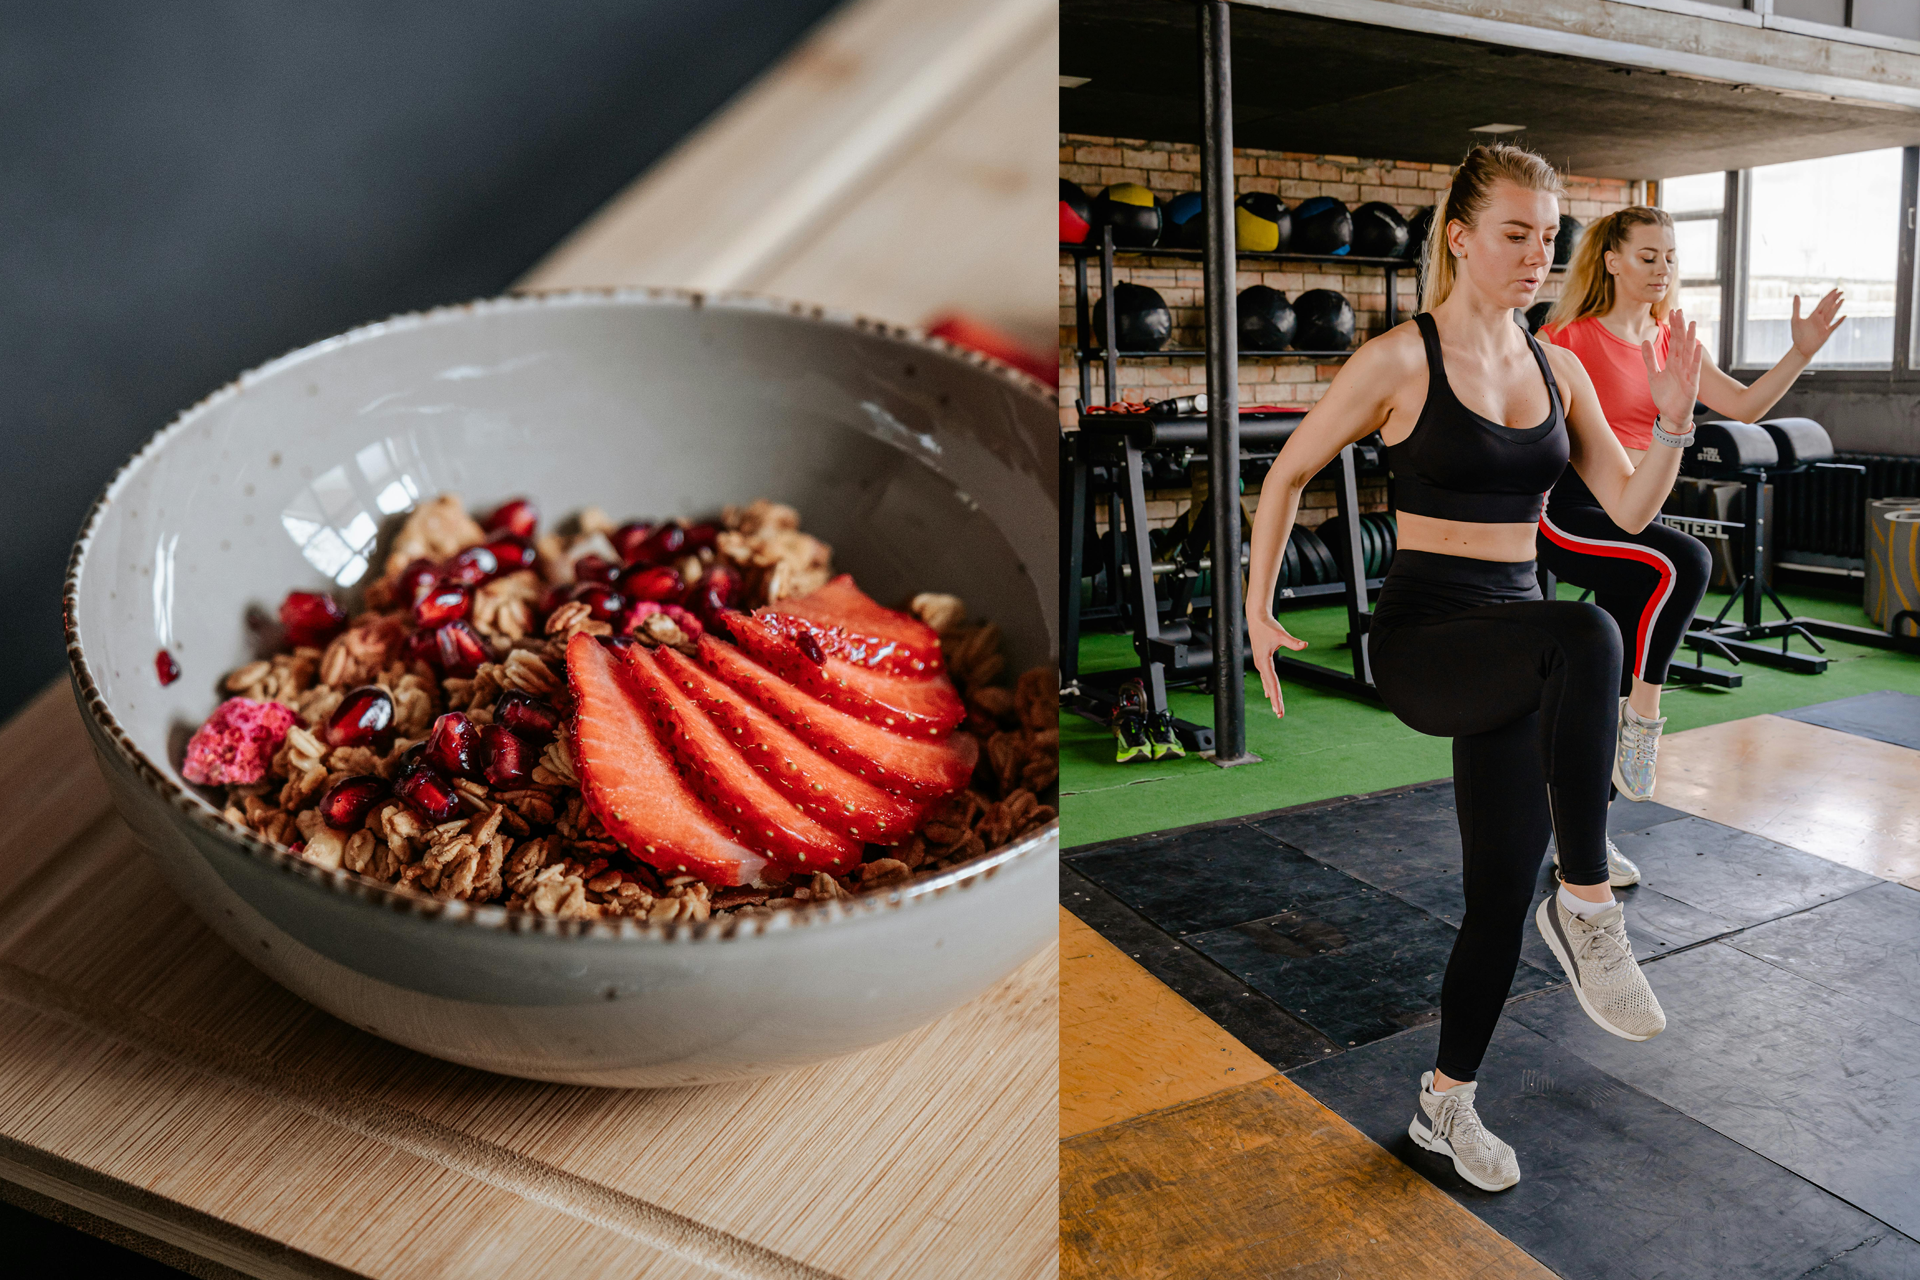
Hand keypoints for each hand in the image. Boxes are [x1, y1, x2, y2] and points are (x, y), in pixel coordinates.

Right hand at [1247, 612, 1306, 717]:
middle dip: (1275, 701)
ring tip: (1277, 708)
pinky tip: (1269, 694)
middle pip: (1270, 687)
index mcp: (1264, 662)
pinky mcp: (1262, 661)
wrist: (1256, 618)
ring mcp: (1261, 664)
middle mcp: (1261, 665)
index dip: (1277, 697)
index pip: (1272, 683)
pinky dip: (1269, 687)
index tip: (1279, 708)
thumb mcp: (1281, 634)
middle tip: (1280, 715)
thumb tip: (1305, 645)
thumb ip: (1293, 641)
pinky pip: (1266, 678)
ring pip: (1268, 684)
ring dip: (1273, 696)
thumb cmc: (1268, 625)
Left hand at [1643, 307, 1703, 427]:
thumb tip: (1645, 340)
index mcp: (1673, 362)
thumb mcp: (1653, 375)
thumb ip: (1650, 358)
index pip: (1674, 341)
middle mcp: (1681, 365)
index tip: (1672, 313)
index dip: (1673, 327)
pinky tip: (1697, 346)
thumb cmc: (1665, 396)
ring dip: (1691, 338)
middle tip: (1680, 311)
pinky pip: (1693, 369)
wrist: (1671, 415)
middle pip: (1681, 343)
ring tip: (1692, 324)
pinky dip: (1695, 358)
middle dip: (1680, 328)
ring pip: (1689, 353)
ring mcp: (1688, 374)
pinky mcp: (1692, 384)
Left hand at [1790, 289, 1845, 357]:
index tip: (1836, 289)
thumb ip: (1796, 307)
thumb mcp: (1795, 319)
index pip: (1823, 303)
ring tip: (1843, 299)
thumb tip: (1797, 294)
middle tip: (1841, 291)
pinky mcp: (1826, 334)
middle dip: (1834, 299)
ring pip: (1832, 314)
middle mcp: (1821, 319)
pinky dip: (1839, 321)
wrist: (1800, 349)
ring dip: (1837, 307)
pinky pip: (1834, 326)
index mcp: (1814, 315)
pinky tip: (1844, 316)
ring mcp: (1824, 326)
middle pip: (1829, 307)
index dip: (1829, 296)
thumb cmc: (1798, 335)